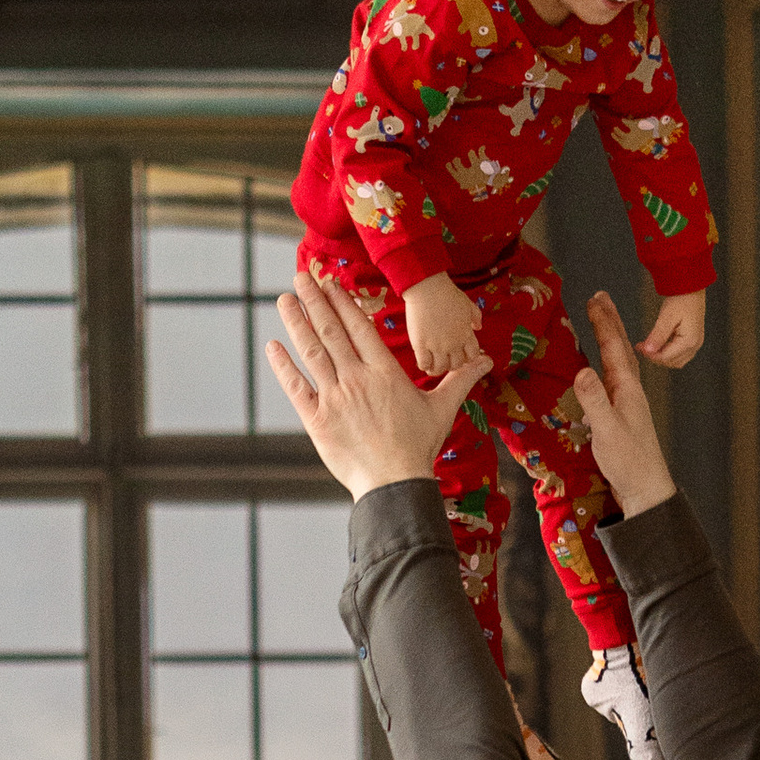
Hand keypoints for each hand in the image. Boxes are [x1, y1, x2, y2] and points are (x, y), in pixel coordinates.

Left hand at [268, 274, 488, 497]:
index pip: (359, 327)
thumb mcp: (442, 409)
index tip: (329, 282)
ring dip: (296, 322)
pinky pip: (296, 387)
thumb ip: (459, 380)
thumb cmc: (419, 448)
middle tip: (299, 275)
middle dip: (314, 300)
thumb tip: (486, 361)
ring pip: (311, 351)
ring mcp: (334, 397)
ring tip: (284, 299)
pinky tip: (273, 346)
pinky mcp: (317, 419)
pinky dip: (283, 366)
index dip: (342, 301)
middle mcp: (356, 378)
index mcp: (384, 372)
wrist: (394, 484)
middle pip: (331, 330)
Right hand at [402, 271, 486, 376]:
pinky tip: (423, 361)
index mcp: (466, 334)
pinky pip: (424, 364)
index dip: (466, 358)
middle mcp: (454, 343)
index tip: (460, 355)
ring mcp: (437, 345)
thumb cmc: (447, 293)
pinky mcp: (421, 345)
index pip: (472, 356)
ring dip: (438, 368)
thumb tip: (478, 327)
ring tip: (433, 364)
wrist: (427, 288)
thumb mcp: (467, 304)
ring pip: (441, 368)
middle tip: (444, 359)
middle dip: (452, 364)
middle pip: (456, 365)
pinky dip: (425, 365)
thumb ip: (476, 316)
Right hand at [572, 288, 677, 517]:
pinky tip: (604, 367)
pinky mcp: (623, 415)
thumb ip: (594, 401)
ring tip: (603, 321)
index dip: (604, 322)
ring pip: (620, 361)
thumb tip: (581, 371)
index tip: (595, 299)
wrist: (647, 489)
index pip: (613, 347)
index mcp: (627, 389)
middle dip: (609, 321)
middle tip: (600, 298)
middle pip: (620, 348)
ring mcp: (628, 403)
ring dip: (610, 339)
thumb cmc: (629, 462)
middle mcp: (630, 391)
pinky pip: (615, 378)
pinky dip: (609, 363)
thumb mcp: (607, 431)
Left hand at [638, 287, 705, 371]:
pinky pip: (679, 353)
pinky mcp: (693, 340)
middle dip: (656, 357)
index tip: (638, 347)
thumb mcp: (667, 316)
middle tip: (642, 347)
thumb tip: (648, 350)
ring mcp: (695, 344)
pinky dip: (668, 351)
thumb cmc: (681, 298)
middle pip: (671, 361)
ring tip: (649, 346)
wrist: (692, 286)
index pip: (666, 356)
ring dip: (662, 356)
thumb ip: (658, 335)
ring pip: (676, 360)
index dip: (650, 354)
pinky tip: (658, 342)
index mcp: (689, 341)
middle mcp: (694, 345)